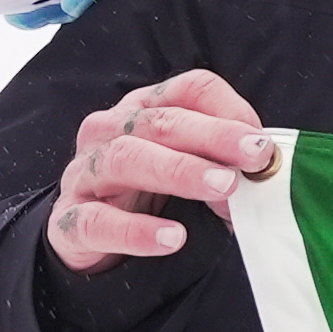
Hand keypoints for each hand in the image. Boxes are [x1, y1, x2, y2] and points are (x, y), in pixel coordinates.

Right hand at [48, 71, 273, 275]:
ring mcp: (84, 174)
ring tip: (222, 187)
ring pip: (126, 158)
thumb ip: (225, 170)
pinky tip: (172, 238)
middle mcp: (108, 132)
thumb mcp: (191, 175)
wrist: (88, 241)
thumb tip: (260, 178)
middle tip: (255, 155)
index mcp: (144, 111)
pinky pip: (98, 220)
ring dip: (179, 171)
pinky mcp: (69, 221)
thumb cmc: (149, 197)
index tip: (263, 142)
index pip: (189, 90)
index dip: (229, 110)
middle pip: (161, 121)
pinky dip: (136, 231)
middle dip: (214, 136)